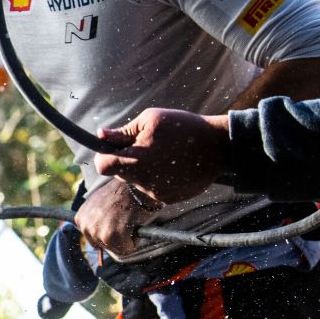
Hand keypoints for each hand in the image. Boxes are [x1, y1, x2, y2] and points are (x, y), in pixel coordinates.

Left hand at [76, 178, 159, 258]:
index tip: (115, 217)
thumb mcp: (99, 204)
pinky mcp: (113, 236)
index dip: (109, 230)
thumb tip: (99, 231)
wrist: (134, 183)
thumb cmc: (121, 193)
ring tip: (128, 220)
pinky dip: (134, 241)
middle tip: (124, 219)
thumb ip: (95, 218)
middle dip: (116, 236)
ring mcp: (98, 232)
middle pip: (104, 244)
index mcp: (80, 219)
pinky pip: (126, 249)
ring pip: (116, 247)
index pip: (94, 238)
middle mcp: (85, 226)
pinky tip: (134, 224)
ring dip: (125, 238)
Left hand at [93, 108, 231, 205]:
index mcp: (135, 161)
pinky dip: (158, 178)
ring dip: (143, 169)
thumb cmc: (184, 128)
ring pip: (137, 181)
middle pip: (120, 173)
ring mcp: (157, 192)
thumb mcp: (151, 120)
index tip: (112, 149)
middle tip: (145, 146)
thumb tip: (101, 135)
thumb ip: (123, 131)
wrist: (219, 147)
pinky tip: (174, 165)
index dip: (104, 156)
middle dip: (126, 160)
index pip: (103, 166)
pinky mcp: (169, 198)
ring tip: (165, 154)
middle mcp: (144, 181)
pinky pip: (153, 188)